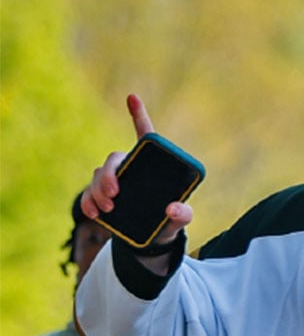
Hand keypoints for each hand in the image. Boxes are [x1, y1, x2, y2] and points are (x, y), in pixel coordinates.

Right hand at [80, 94, 193, 251]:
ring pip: (96, 176)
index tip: (132, 97)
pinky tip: (94, 213)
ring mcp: (112, 182)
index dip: (139, 116)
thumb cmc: (168, 220)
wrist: (152, 239)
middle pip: (113, 159)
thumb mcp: (181, 219)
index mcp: (150, 166)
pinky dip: (87, 202)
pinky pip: (87, 194)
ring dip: (97, 190)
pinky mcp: (99, 197)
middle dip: (109, 175)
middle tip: (115, 193)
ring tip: (108, 208)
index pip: (144, 136)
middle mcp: (129, 169)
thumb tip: (173, 209)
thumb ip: (183, 214)